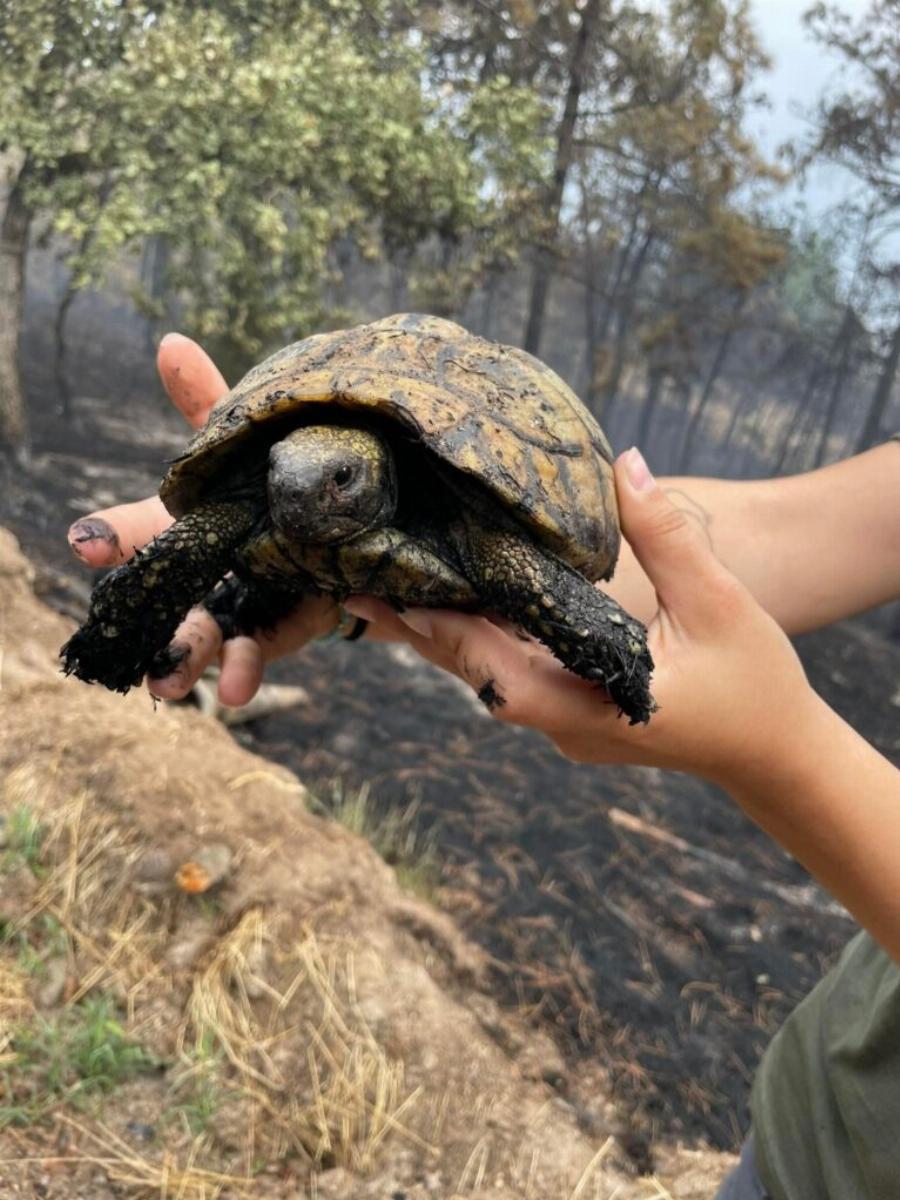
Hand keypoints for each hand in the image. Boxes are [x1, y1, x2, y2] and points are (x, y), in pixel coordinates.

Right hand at [66, 334, 354, 704]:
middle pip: (165, 597)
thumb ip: (207, 403)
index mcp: (186, 524)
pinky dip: (244, 672)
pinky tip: (239, 690)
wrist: (336, 532)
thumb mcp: (245, 446)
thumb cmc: (272, 484)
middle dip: (149, 615)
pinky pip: (254, 655)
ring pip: (200, 637)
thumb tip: (170, 342)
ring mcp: (233, 607)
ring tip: (171, 684)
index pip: (141, 527)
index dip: (112, 534)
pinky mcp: (272, 633)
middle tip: (129, 635)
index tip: (84, 542)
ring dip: (186, 660)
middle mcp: (201, 572)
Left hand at [345, 448, 825, 788]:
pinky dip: (479, 640)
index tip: (384, 598)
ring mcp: (566, 724)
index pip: (497, 671)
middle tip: (352, 586)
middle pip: (475, 674)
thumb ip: (669, 536)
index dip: (439, 633)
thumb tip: (625, 466)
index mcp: (593, 707)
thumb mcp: (721, 603)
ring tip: (383, 590)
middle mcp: (565, 724)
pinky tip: (453, 606)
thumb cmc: (756, 684)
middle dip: (417, 631)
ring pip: (488, 676)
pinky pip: (511, 674)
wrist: (775, 753)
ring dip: (440, 635)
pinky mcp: (573, 712)